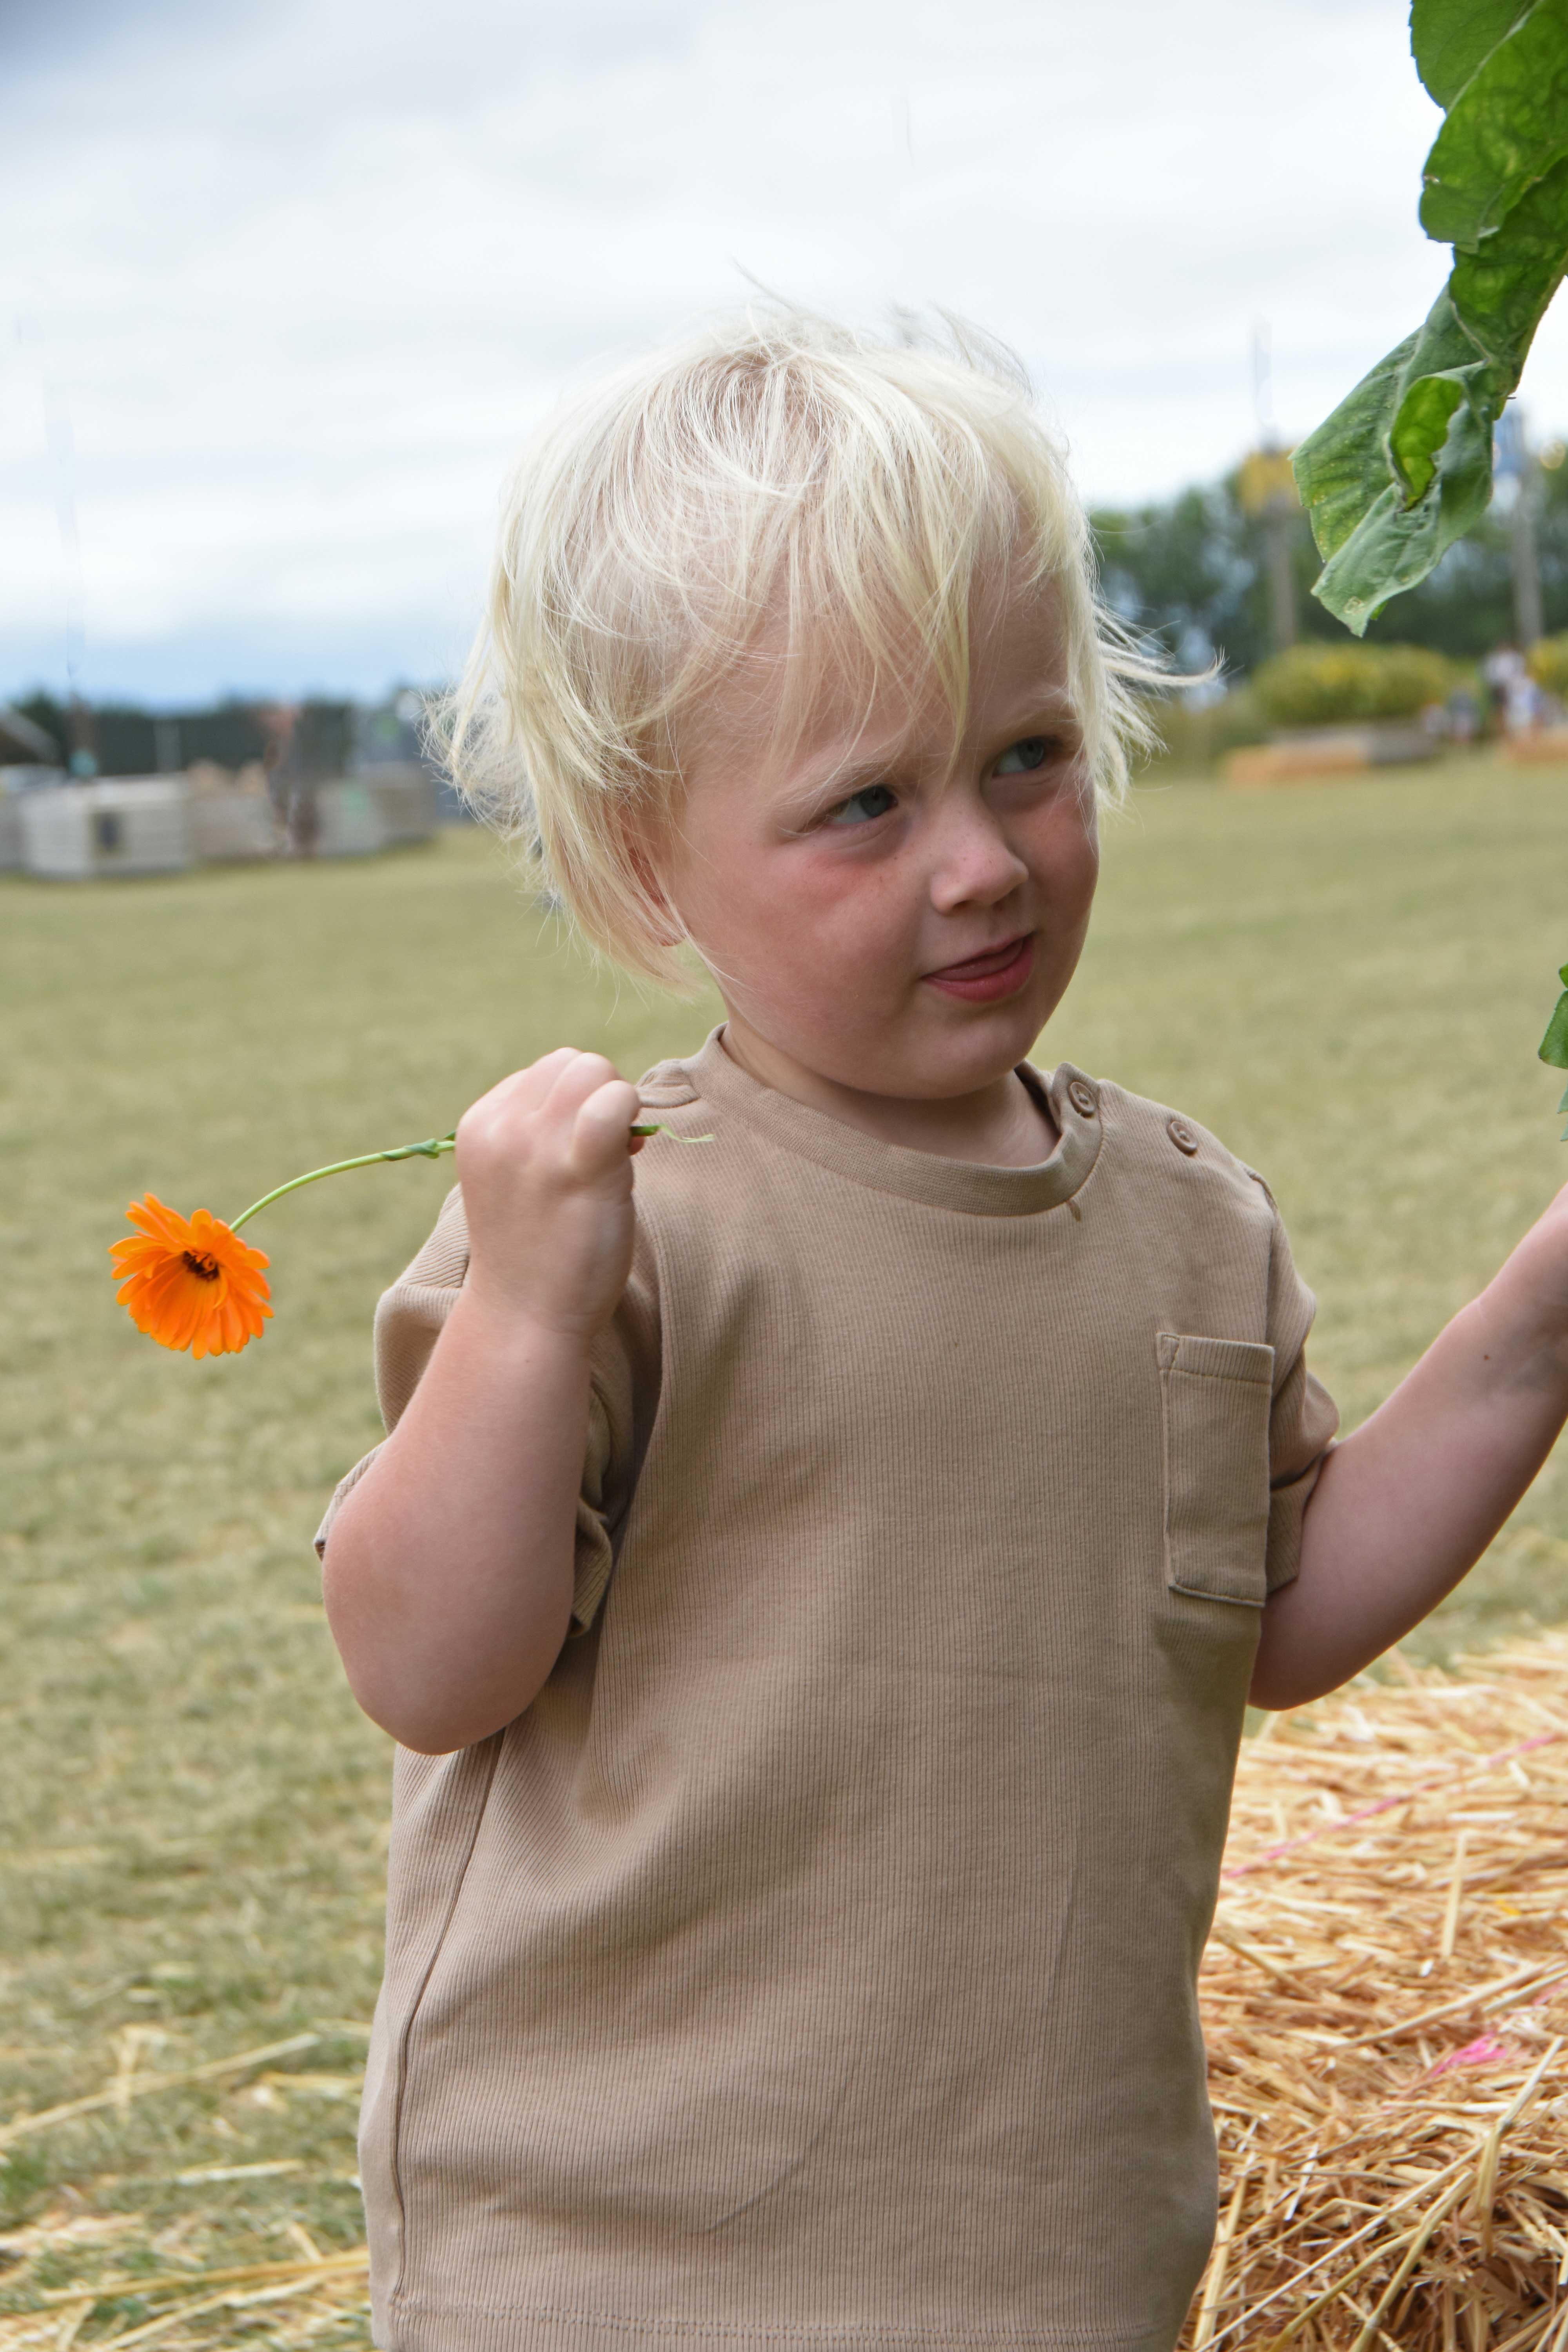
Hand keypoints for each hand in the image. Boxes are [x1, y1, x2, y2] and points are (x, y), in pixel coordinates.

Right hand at [453, 1049, 644, 1341]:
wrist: (525, 1316)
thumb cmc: (533, 1249)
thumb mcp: (517, 1175)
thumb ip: (545, 1130)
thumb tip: (608, 1098)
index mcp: (480, 1123)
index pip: (544, 1071)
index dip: (575, 1101)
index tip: (578, 1145)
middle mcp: (502, 1127)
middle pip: (571, 1062)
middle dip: (599, 1093)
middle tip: (603, 1147)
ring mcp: (536, 1145)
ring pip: (594, 1071)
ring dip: (618, 1105)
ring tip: (611, 1158)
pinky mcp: (579, 1168)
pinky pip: (615, 1104)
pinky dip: (630, 1118)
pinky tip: (628, 1158)